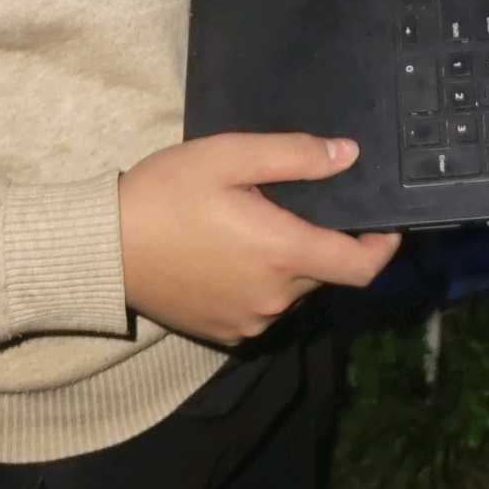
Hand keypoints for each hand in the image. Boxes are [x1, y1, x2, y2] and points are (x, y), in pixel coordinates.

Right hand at [118, 131, 401, 346]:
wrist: (102, 249)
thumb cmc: (165, 194)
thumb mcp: (228, 157)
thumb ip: (294, 155)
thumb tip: (349, 155)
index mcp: (284, 254)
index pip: (362, 266)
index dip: (384, 246)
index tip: (386, 223)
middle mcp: (276, 298)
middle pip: (324, 272)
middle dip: (320, 239)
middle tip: (287, 203)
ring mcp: (250, 321)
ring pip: (292, 290)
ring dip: (288, 262)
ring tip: (251, 225)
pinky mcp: (225, 333)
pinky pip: (263, 307)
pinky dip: (261, 283)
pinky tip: (228, 255)